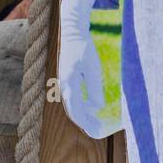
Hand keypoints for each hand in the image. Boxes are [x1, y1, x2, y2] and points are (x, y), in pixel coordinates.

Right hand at [58, 0, 118, 138]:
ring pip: (72, 105)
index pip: (75, 110)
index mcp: (68, 84)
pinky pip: (73, 97)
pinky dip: (81, 106)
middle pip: (72, 110)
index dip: (85, 122)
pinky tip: (92, 108)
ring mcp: (64, 82)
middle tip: (98, 131)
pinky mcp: (68, 78)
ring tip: (95, 123)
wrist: (72, 31)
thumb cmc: (83, 47)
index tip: (96, 131)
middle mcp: (64, 85)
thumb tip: (97, 108)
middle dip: (85, 122)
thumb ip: (95, 88)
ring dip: (83, 115)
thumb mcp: (93, 68)